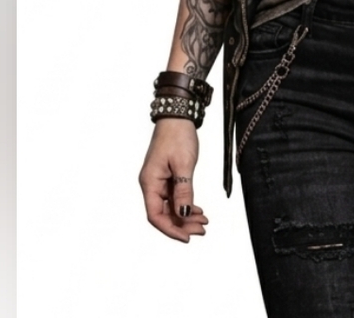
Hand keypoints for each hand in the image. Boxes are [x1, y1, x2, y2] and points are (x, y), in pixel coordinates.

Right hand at [139, 118, 209, 241]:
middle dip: (182, 224)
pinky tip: (197, 210)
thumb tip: (183, 214)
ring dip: (186, 216)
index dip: (170, 229)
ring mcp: (159, 181)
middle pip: (163, 214)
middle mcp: (151, 184)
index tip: (187, 237)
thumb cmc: (177, 136)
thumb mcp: (184, 164)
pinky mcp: (167, 176)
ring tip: (203, 222)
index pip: (155, 216)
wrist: (178, 116)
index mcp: (150, 182)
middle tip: (202, 230)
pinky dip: (186, 204)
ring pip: (170, 206)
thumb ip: (183, 190)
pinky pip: (174, 197)